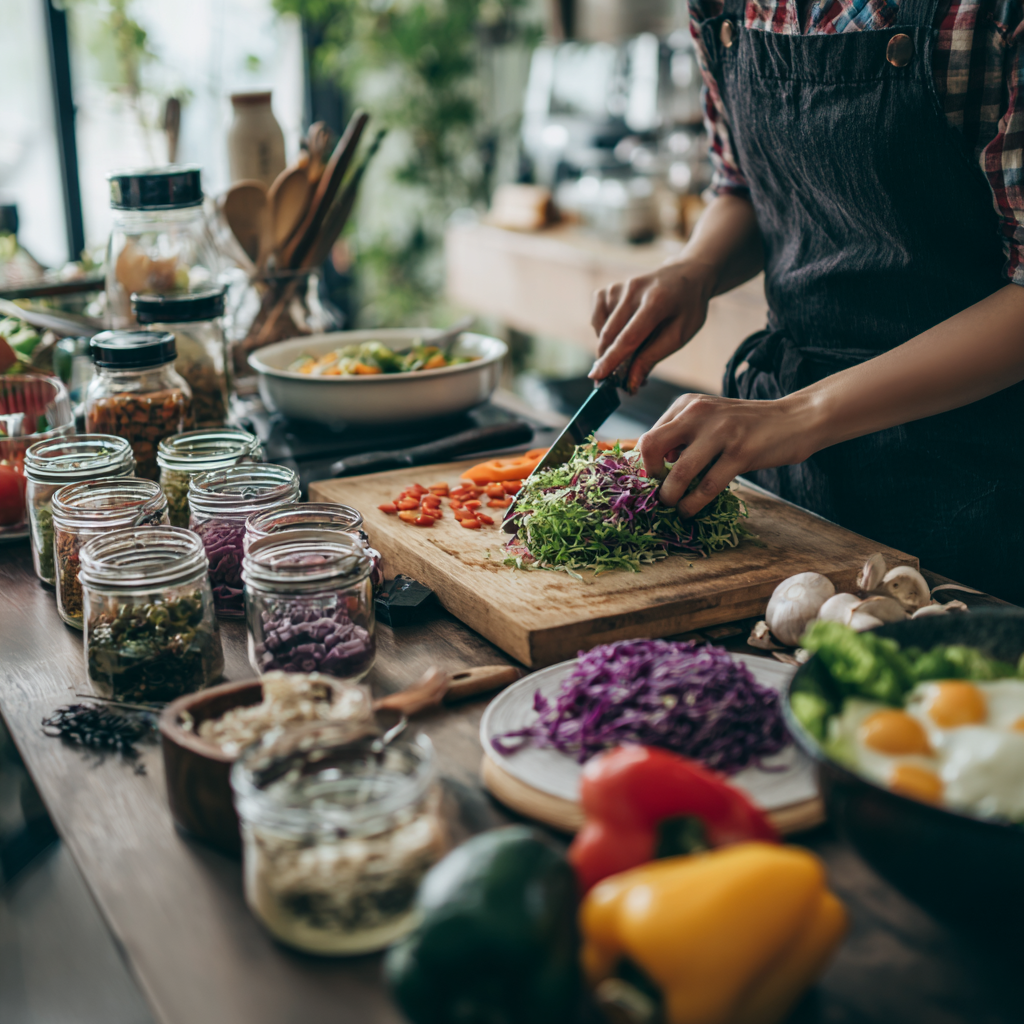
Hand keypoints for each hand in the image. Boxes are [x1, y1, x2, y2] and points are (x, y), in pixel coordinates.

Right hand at [590, 260, 716, 391]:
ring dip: (609, 347)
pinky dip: (604, 330)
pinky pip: (598, 317)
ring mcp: (620, 287)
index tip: (597, 377)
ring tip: (629, 349)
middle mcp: (634, 291)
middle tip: (614, 379)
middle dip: (607, 361)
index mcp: (656, 302)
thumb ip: (652, 358)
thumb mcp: (679, 335)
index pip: (628, 337)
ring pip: (601, 329)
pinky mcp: (610, 289)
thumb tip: (631, 383)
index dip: (612, 360)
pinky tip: (620, 330)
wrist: (687, 276)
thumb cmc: (686, 308)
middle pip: (610, 334)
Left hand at [638, 393, 821, 516]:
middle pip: (651, 446)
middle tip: (657, 493)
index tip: (650, 483)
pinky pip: (707, 486)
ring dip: (670, 496)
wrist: (795, 419)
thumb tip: (652, 466)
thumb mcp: (710, 420)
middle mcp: (699, 413)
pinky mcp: (741, 453)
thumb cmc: (747, 426)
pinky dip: (693, 504)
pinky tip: (690, 511)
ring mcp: (720, 432)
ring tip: (673, 506)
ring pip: (678, 472)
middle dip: (649, 476)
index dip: (644, 465)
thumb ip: (682, 437)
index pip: (649, 436)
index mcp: (687, 404)